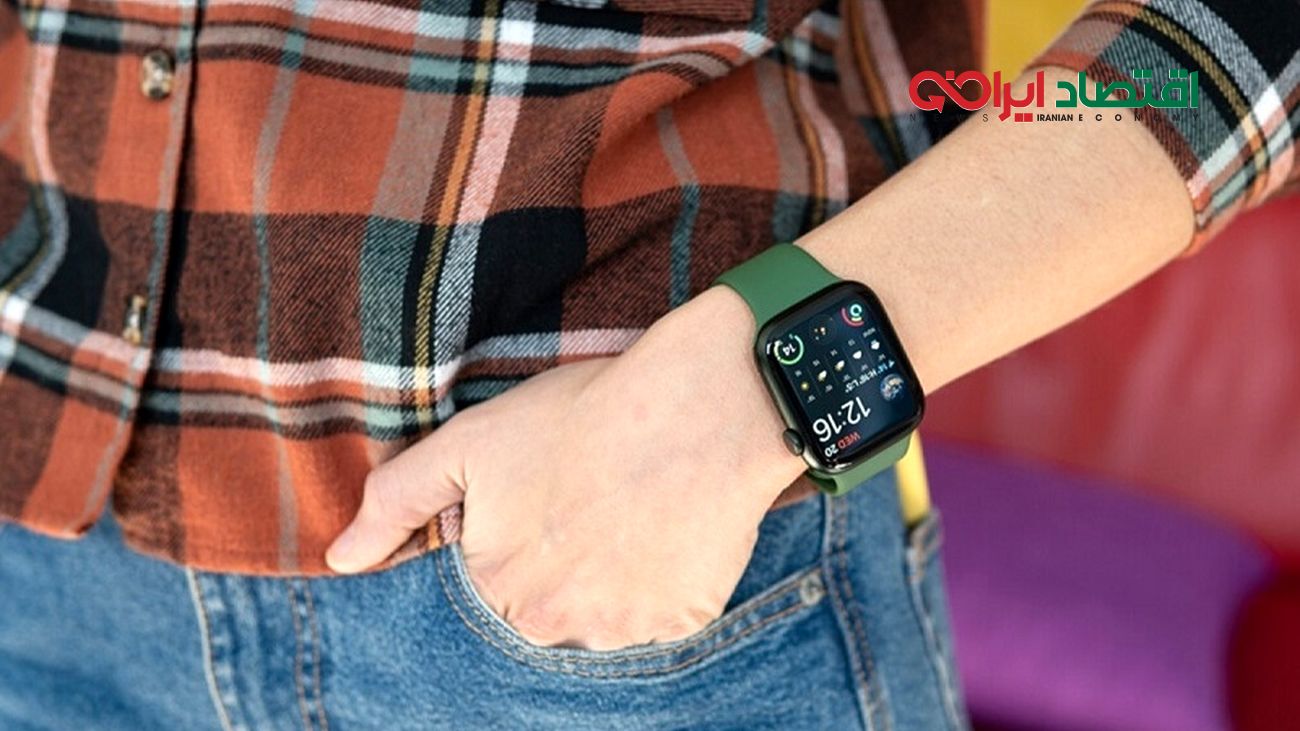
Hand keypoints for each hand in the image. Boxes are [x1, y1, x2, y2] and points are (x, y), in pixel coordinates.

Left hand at [325, 288, 805, 649]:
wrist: (704, 403)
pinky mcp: (684, 622)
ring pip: (602, 617)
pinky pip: (659, 615)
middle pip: (545, 610)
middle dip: (560, 564)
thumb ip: (395, 502)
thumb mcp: (472, 441)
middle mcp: (558, 627)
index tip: (549, 498)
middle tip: (590, 499)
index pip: (490, 586)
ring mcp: (626, 630)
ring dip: (608, 579)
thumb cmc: (583, 415)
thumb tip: (341, 561)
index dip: (516, 536)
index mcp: (499, 587)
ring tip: (629, 509)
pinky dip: (661, 580)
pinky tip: (665, 526)